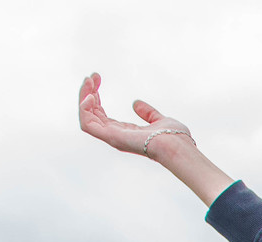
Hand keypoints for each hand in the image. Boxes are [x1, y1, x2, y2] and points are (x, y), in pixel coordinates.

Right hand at [78, 73, 193, 157]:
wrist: (178, 145)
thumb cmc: (174, 137)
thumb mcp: (159, 120)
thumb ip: (147, 113)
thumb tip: (136, 103)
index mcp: (124, 131)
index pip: (100, 113)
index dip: (95, 95)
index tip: (97, 78)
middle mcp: (115, 135)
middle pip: (91, 113)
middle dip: (87, 92)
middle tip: (92, 76)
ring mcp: (112, 137)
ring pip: (86, 117)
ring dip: (84, 97)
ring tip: (89, 81)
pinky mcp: (111, 137)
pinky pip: (87, 124)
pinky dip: (85, 109)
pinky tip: (91, 95)